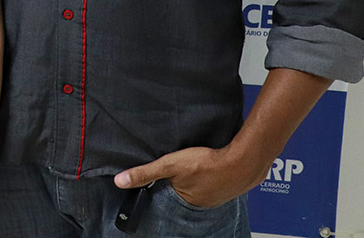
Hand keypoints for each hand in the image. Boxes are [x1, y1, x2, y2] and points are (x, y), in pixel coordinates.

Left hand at [114, 144, 268, 209]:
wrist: (244, 160)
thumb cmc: (207, 163)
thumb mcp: (170, 165)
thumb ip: (146, 173)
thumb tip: (120, 182)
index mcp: (185, 201)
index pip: (167, 195)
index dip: (163, 184)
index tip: (163, 175)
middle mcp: (201, 203)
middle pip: (183, 191)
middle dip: (179, 181)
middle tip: (180, 167)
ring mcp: (216, 196)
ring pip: (199, 187)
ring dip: (195, 178)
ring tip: (193, 166)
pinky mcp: (228, 186)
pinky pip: (213, 182)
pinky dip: (209, 176)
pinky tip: (208, 167)